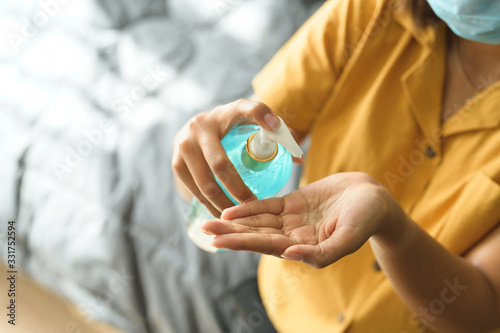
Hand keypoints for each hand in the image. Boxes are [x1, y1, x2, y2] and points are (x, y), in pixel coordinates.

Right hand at [172, 98, 303, 217]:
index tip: (274, 126)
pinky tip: (221, 214)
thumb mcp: (252, 125)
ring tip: (239, 216)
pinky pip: (192, 189)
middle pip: (221, 164)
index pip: (246, 109)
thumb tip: (299, 160)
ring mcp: (184, 143)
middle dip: (238, 190)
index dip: (260, 115)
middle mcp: (202, 124)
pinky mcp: (175, 161)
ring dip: (222, 204)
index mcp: (228, 112)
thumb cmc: (234, 129)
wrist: (199, 127)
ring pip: (205, 183)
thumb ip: (277, 137)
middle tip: (254, 206)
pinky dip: (207, 205)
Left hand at [202, 172, 400, 267]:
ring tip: (209, 222)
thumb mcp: (349, 237)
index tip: (219, 242)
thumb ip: (323, 252)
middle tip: (204, 230)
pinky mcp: (293, 203)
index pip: (268, 247)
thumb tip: (289, 256)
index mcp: (306, 249)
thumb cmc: (367, 218)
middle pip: (256, 235)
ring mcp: (292, 220)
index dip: (243, 243)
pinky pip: (268, 205)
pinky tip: (231, 209)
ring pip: (258, 222)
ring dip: (234, 222)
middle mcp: (294, 237)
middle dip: (230, 234)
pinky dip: (250, 207)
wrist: (373, 196)